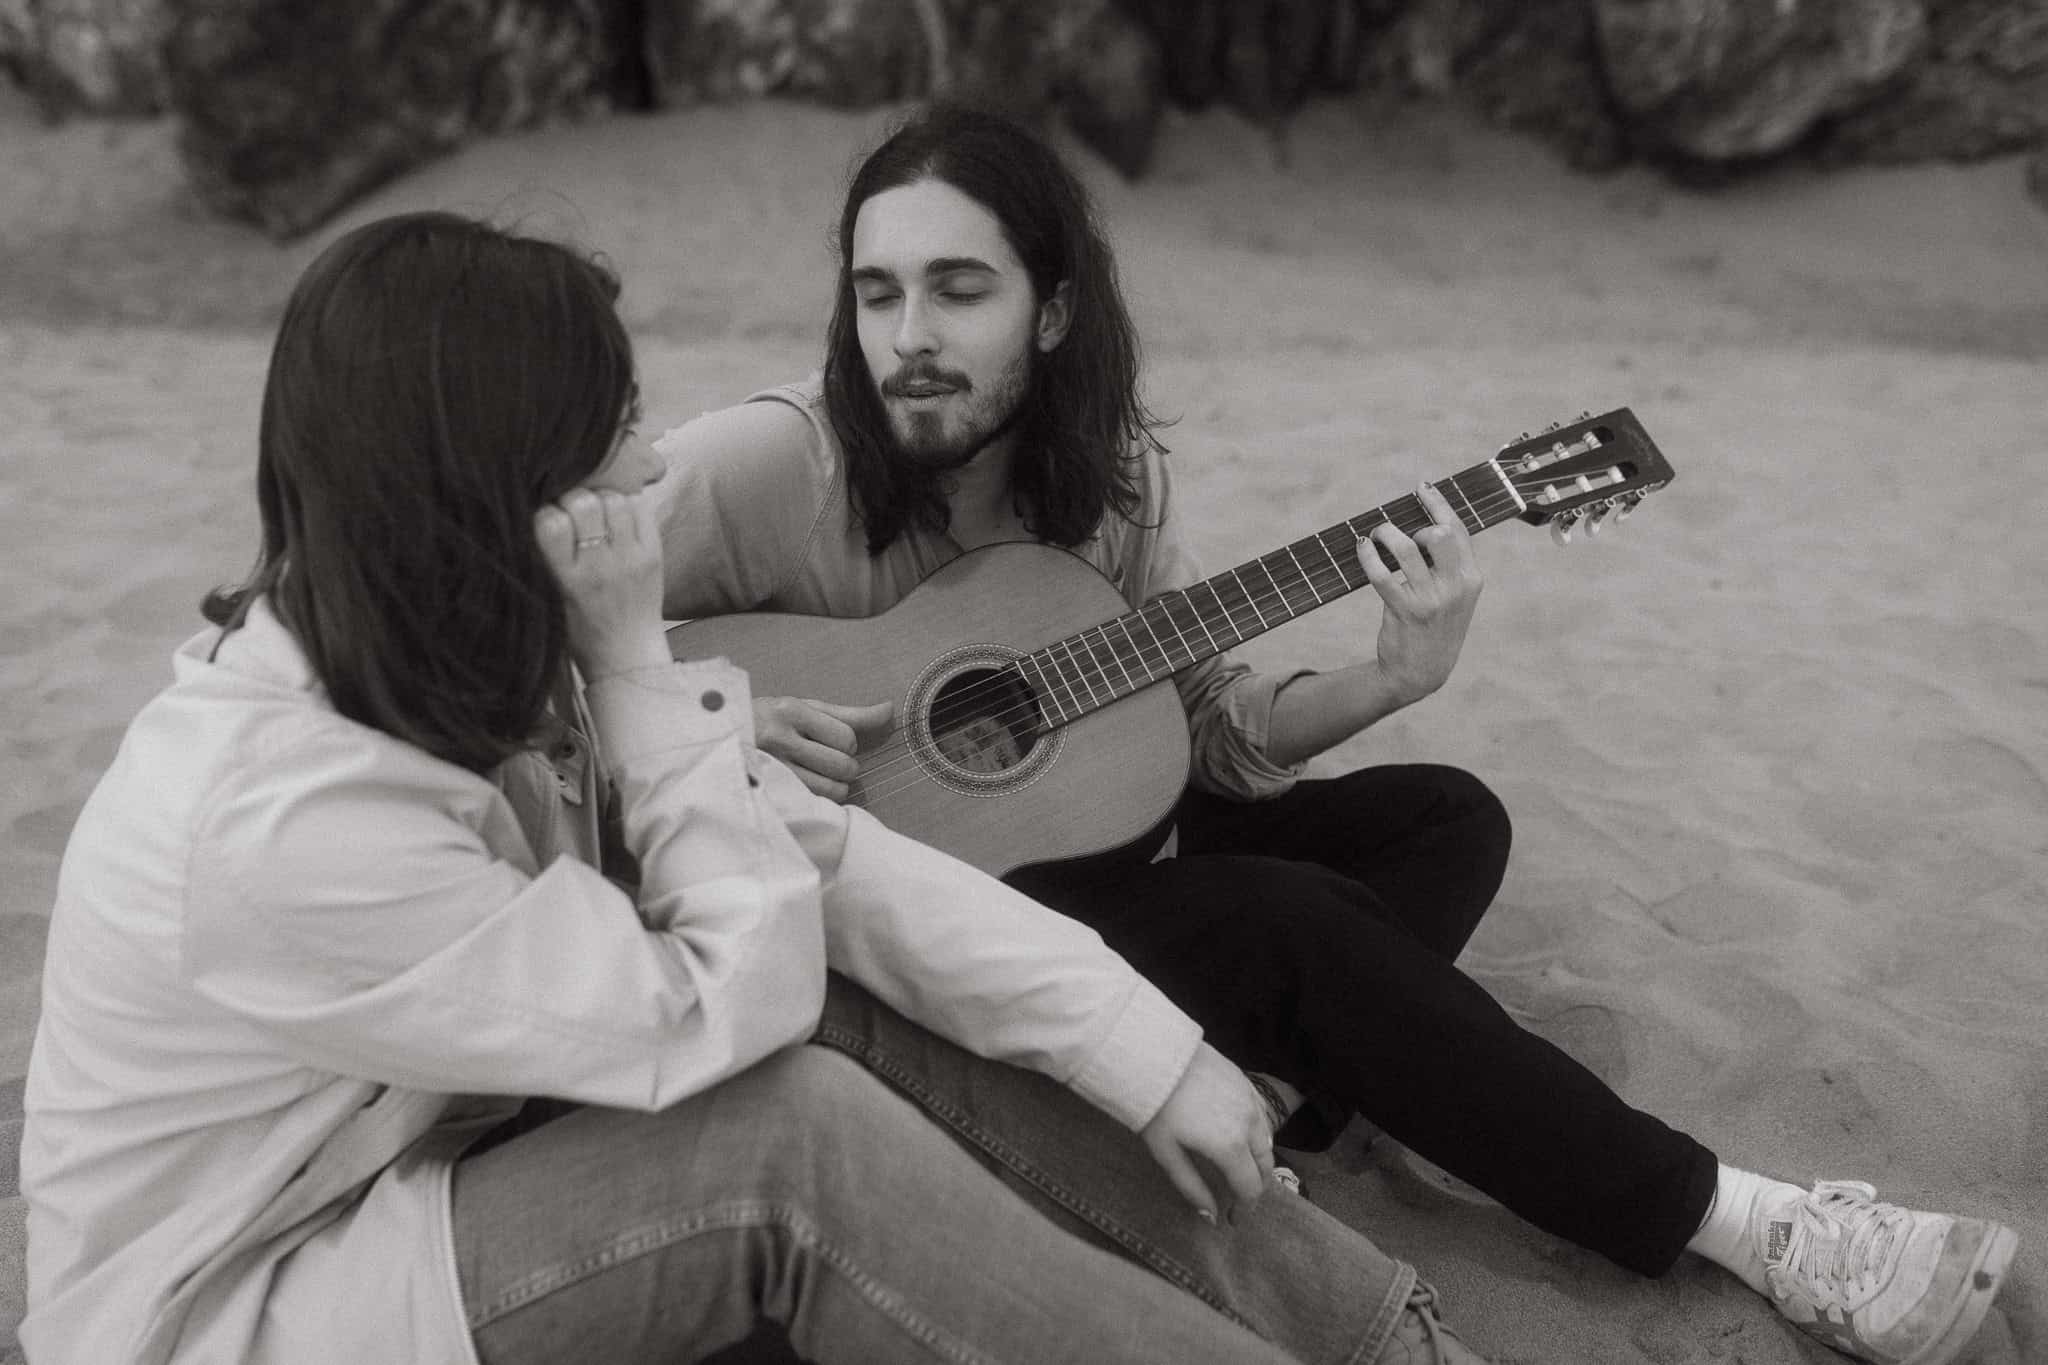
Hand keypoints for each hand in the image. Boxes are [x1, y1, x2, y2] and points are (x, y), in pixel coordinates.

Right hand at [535, 486, 670, 678]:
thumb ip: (541, 559)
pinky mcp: (654, 555)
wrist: (625, 655)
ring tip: (598, 514)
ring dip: (602, 498)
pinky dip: (627, 504)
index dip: (546, 512)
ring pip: (615, 499)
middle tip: (574, 514)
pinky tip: (618, 520)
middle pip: (584, 503)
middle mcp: (600, 567)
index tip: (549, 521)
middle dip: (574, 499)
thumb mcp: (547, 598)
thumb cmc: (579, 629)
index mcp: (567, 579)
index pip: (550, 522)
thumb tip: (535, 508)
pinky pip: (641, 508)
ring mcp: (631, 559)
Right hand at [752, 696, 895, 801]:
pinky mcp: (769, 792)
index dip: (846, 743)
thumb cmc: (772, 722)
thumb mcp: (805, 709)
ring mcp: (771, 769)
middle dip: (844, 765)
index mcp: (789, 711)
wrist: (721, 741)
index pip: (846, 738)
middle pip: (842, 765)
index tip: (830, 741)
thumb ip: (849, 714)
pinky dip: (820, 798)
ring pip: (833, 790)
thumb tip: (889, 709)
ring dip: (835, 784)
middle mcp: (778, 739)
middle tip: (825, 758)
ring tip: (818, 774)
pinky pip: (816, 803)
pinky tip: (807, 785)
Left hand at [1139, 1043, 1275, 1224]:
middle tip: (1236, 1197)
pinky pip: (1262, 1116)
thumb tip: (1211, 1217)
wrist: (1154, 1055)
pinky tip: (1241, 1137)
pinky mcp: (1246, 1082)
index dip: (1244, 1210)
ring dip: (1258, 1161)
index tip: (1232, 1220)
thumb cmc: (1155, 1107)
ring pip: (1267, 1140)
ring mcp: (1250, 1100)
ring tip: (1238, 1169)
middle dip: (1254, 1186)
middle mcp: (1249, 1124)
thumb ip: (1192, 1187)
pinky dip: (1257, 1134)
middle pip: (1265, 1166)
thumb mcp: (1166, 1153)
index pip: (1250, 1188)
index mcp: (1230, 1147)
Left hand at [1358, 482, 1482, 704]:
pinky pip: (1381, 573)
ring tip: (1374, 535)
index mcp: (1471, 578)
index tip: (1423, 487)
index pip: (1458, 530)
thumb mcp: (1454, 596)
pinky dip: (1368, 556)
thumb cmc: (1435, 626)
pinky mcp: (1405, 610)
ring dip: (1386, 535)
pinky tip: (1362, 549)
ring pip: (1407, 549)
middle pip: (1438, 534)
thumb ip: (1447, 565)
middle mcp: (1456, 587)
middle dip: (1415, 523)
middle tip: (1395, 531)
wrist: (1422, 672)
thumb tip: (1422, 525)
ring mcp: (1431, 599)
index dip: (1439, 504)